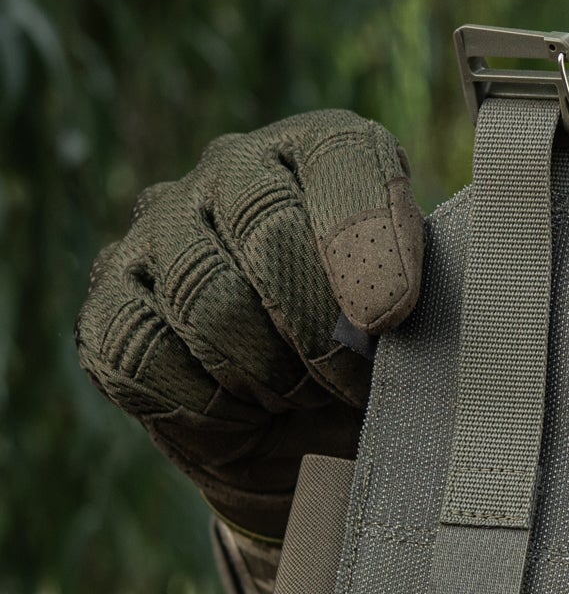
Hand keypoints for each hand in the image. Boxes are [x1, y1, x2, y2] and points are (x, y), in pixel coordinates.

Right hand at [76, 110, 421, 540]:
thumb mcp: (433, 323)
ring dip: (271, 375)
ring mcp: (159, 233)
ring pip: (207, 302)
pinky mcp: (110, 305)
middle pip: (269, 233)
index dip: (367, 239)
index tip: (390, 316)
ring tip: (302, 394)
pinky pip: (144, 353)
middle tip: (351, 382)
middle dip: (324, 333)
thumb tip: (383, 308)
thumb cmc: (387, 365)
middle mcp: (232, 171)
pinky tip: (243, 407)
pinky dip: (210, 401)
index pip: (343, 159)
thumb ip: (428, 295)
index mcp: (326, 153)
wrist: (316, 440)